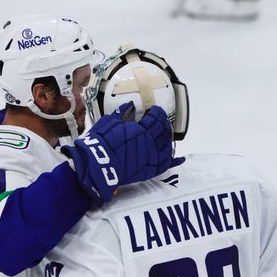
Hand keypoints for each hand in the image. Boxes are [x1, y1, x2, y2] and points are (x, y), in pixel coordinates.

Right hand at [63, 102, 182, 205]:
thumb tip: (130, 106)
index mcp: (142, 129)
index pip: (156, 118)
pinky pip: (166, 165)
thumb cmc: (101, 142)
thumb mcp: (109, 122)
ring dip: (168, 139)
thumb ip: (122, 114)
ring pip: (167, 146)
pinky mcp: (149, 170)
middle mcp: (150, 143)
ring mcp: (151, 157)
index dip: (157, 113)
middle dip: (164, 124)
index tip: (154, 110)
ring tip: (165, 136)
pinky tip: (179, 158)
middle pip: (164, 131)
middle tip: (161, 121)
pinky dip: (174, 161)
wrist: (98, 165)